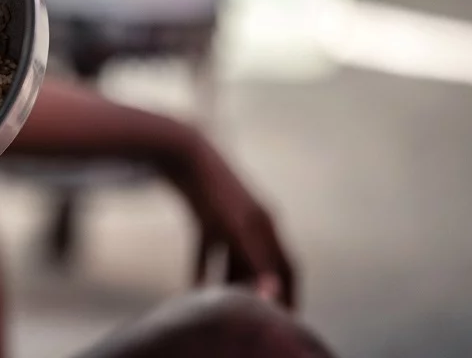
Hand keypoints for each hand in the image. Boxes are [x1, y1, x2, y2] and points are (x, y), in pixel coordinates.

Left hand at [171, 134, 297, 308]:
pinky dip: (202, 268)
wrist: (181, 153)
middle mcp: (253, 221)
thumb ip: (254, 260)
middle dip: (259, 291)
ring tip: (222, 307)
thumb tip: (273, 294)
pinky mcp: (205, 216)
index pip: (288, 267)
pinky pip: (208, 250)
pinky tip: (190, 288)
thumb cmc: (211, 191)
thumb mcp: (234, 229)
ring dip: (229, 283)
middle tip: (253, 318)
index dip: (290, 293)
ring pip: (234, 259)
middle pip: (262, 265)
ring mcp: (228, 218)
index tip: (288, 319)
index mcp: (266, 224)